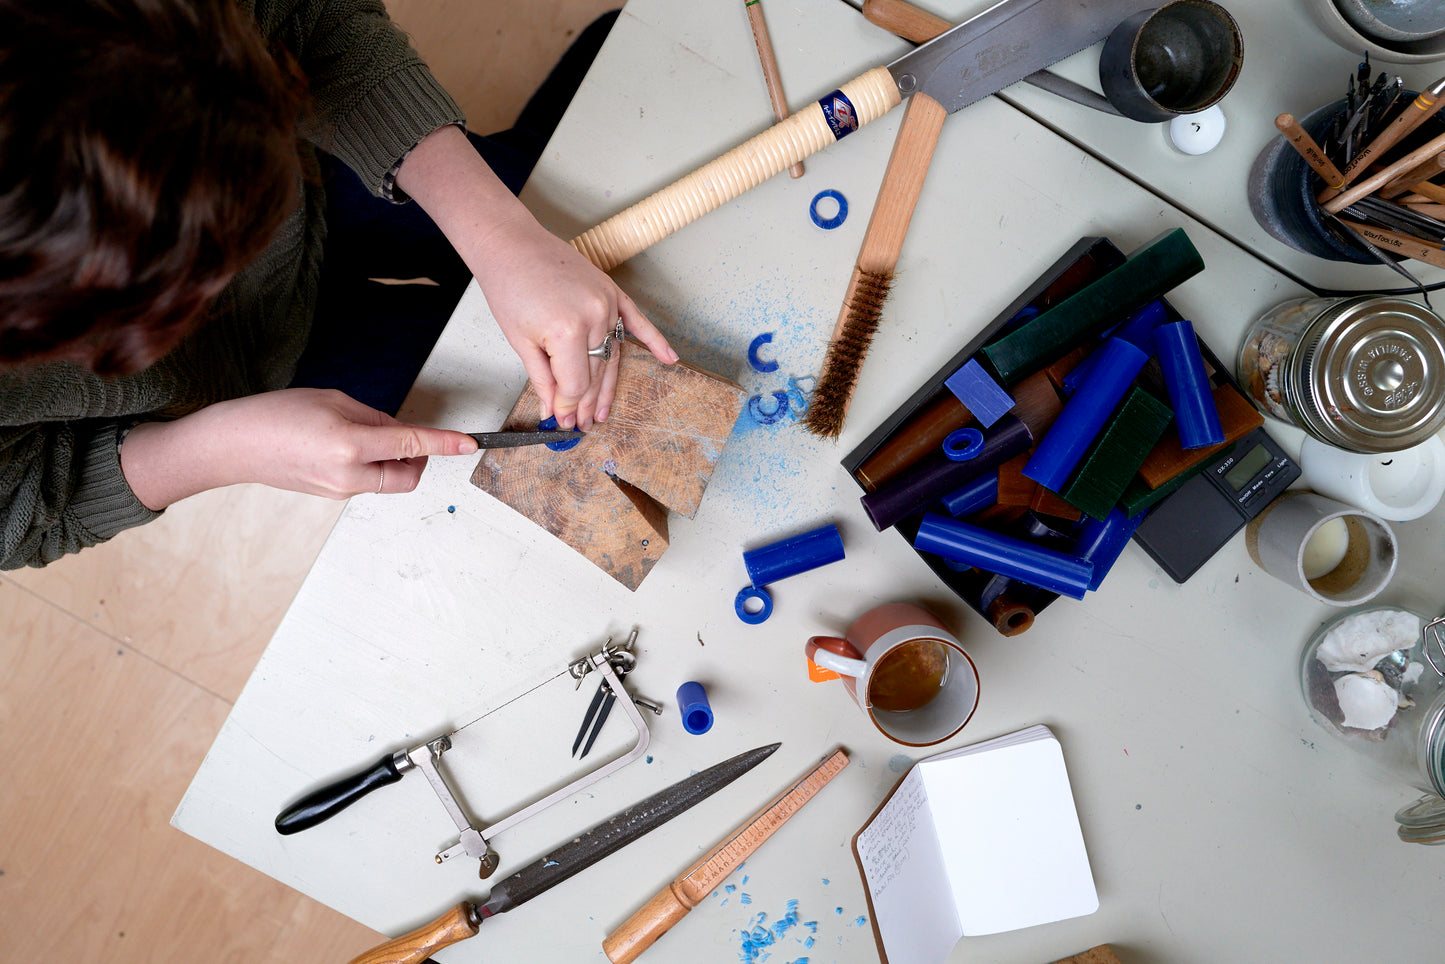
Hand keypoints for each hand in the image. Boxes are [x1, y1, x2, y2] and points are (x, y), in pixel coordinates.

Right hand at [121, 388, 478, 508]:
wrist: (233, 446)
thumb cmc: (276, 414)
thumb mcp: (333, 401)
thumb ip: (374, 417)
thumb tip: (401, 431)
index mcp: (350, 445)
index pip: (412, 444)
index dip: (445, 443)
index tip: (470, 443)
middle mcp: (348, 475)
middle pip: (409, 476)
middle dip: (418, 458)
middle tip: (406, 435)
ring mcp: (340, 491)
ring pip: (388, 480)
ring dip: (392, 460)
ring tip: (361, 434)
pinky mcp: (332, 496)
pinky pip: (367, 482)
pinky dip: (372, 465)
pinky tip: (347, 447)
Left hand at [394, 126, 678, 429]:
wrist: (511, 243)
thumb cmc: (509, 286)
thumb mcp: (520, 342)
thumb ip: (542, 379)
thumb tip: (554, 409)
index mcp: (567, 332)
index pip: (576, 384)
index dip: (567, 407)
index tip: (561, 421)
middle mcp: (594, 317)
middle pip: (596, 374)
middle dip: (585, 403)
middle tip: (581, 424)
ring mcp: (607, 303)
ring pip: (611, 356)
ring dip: (607, 386)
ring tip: (601, 413)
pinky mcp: (612, 292)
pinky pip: (637, 322)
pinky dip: (655, 341)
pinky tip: (669, 359)